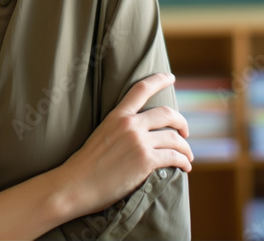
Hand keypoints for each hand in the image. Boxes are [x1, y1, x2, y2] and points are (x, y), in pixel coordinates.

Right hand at [58, 72, 192, 215]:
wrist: (76, 184)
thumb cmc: (85, 165)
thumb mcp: (101, 135)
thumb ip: (120, 129)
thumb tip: (140, 134)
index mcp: (117, 115)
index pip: (141, 89)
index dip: (159, 80)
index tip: (171, 78)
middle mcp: (130, 124)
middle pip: (167, 113)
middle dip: (181, 122)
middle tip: (184, 132)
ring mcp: (138, 142)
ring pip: (174, 138)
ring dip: (185, 147)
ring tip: (187, 156)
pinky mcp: (145, 161)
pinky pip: (174, 156)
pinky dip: (183, 161)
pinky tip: (185, 167)